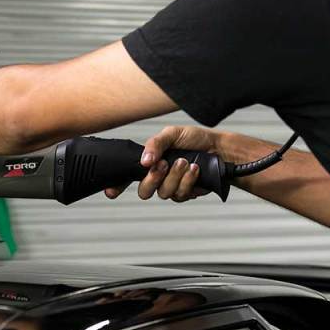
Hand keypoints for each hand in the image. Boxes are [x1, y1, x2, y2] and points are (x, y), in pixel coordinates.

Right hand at [105, 125, 221, 202]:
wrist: (218, 149)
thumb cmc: (194, 139)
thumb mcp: (171, 134)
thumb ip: (154, 144)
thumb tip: (144, 160)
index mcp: (149, 162)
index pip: (128, 177)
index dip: (117, 186)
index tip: (111, 191)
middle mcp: (158, 177)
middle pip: (144, 191)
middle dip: (153, 178)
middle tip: (164, 164)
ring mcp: (171, 187)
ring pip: (163, 193)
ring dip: (175, 176)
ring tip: (185, 162)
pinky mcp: (185, 193)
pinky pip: (180, 195)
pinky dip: (187, 180)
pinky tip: (194, 169)